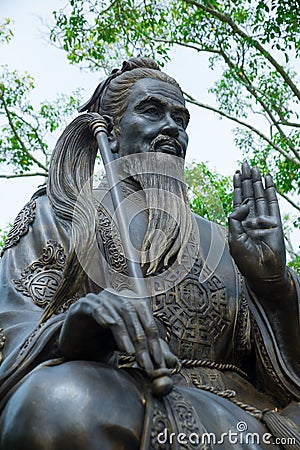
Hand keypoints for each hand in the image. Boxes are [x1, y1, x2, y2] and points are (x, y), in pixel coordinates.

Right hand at [59, 289, 175, 374]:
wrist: (76, 347)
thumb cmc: (104, 344)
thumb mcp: (129, 347)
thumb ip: (148, 351)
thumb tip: (173, 363)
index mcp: (130, 302)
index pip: (147, 318)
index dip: (154, 340)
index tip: (158, 362)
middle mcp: (116, 296)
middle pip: (135, 314)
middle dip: (142, 340)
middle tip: (145, 362)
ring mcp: (99, 298)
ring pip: (118, 312)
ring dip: (125, 333)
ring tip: (130, 353)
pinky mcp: (83, 305)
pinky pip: (97, 307)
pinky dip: (105, 315)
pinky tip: (109, 326)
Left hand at [228, 162, 286, 293]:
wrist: (263, 274)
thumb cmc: (246, 260)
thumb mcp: (234, 238)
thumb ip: (234, 219)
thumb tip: (242, 204)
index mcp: (239, 223)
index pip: (238, 200)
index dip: (238, 186)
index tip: (236, 173)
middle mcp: (251, 219)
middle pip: (249, 194)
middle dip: (247, 179)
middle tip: (245, 163)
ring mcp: (263, 220)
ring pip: (260, 195)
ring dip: (257, 181)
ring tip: (255, 167)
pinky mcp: (275, 222)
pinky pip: (273, 203)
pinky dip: (271, 190)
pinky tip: (268, 179)